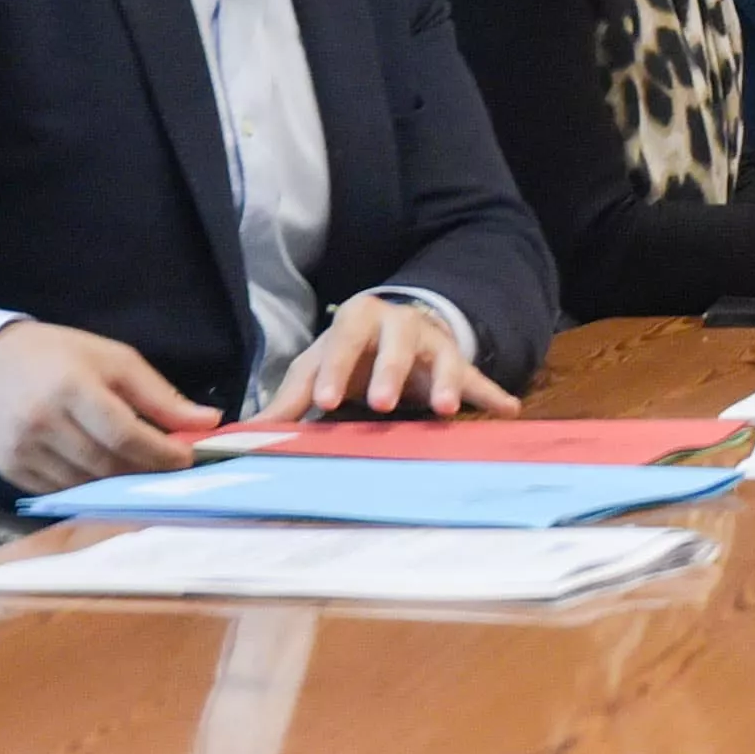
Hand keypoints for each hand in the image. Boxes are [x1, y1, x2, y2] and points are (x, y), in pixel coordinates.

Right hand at [0, 322, 220, 493]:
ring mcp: (22, 451)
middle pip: (106, 464)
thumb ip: (159, 395)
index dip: (160, 452)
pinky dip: (88, 486)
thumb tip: (207, 422)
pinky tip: (103, 473)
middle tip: (170, 468)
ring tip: (140, 469)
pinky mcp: (10, 471)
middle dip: (145, 471)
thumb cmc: (59, 357)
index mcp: (72, 389)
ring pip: (85, 483)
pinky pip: (60, 491)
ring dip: (119, 482)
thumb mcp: (113, 360)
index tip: (186, 458)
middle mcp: (42, 424)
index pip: (124, 435)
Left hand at [255, 294, 518, 424]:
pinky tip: (509, 410)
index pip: (344, 339)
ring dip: (444, 383)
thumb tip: (245, 433)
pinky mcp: (458, 365)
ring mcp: (434, 343)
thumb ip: (290, 398)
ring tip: (445, 410)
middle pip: (397, 342)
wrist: (394, 330)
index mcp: (359, 320)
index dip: (334, 368)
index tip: (322, 401)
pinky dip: (492, 394)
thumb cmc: (349, 354)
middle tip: (380, 404)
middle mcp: (401, 324)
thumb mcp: (317, 366)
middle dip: (389, 372)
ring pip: (442, 357)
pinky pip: (478, 379)